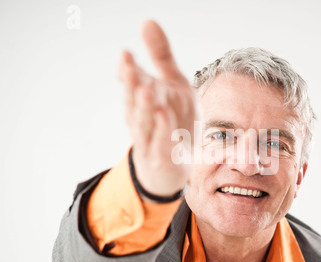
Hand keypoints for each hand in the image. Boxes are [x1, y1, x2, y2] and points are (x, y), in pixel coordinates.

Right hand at [119, 20, 199, 198]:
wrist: (172, 163)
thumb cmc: (172, 118)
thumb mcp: (173, 83)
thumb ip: (161, 55)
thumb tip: (146, 20)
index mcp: (143, 97)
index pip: (132, 81)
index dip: (128, 69)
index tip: (127, 55)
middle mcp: (142, 116)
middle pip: (134, 99)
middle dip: (132, 84)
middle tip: (131, 69)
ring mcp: (151, 136)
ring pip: (144, 121)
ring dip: (145, 107)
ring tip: (147, 90)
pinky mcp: (163, 154)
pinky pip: (161, 142)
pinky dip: (161, 130)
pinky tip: (164, 116)